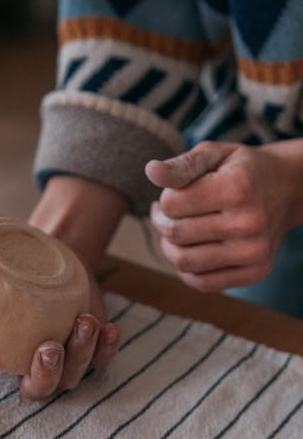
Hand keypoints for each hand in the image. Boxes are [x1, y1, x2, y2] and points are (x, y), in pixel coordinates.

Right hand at [0, 216, 121, 399]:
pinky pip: (100, 359)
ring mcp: (60, 360)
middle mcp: (25, 362)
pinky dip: (106, 348)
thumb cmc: (5, 262)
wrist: (46, 257)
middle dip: (42, 374)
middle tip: (48, 348)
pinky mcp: (88, 348)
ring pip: (70, 376)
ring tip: (84, 322)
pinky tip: (109, 329)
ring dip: (79, 355)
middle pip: (35, 388)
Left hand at [146, 140, 302, 291]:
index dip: (165, 198)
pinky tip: (193, 250)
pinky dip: (188, 270)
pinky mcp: (255, 272)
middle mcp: (249, 222)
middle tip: (170, 214)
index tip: (175, 193)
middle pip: (175, 233)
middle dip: (163, 222)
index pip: (171, 203)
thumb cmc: (240, 170)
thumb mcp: (213, 155)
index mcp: (237, 187)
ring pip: (183, 262)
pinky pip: (202, 283)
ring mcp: (254, 252)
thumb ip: (181, 164)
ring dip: (171, 247)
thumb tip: (151, 171)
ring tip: (179, 231)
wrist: (286, 190)